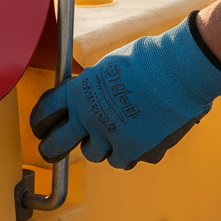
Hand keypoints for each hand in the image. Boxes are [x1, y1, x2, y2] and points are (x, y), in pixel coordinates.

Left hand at [30, 13, 220, 169]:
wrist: (181, 71)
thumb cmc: (147, 61)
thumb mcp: (105, 69)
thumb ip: (89, 89)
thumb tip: (82, 99)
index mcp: (78, 94)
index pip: (45, 113)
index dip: (39, 122)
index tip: (40, 128)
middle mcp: (90, 119)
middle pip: (57, 145)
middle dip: (51, 149)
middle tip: (50, 150)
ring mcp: (114, 139)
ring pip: (95, 154)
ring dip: (100, 145)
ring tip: (113, 132)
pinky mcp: (138, 152)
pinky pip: (127, 159)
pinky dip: (130, 151)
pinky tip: (140, 136)